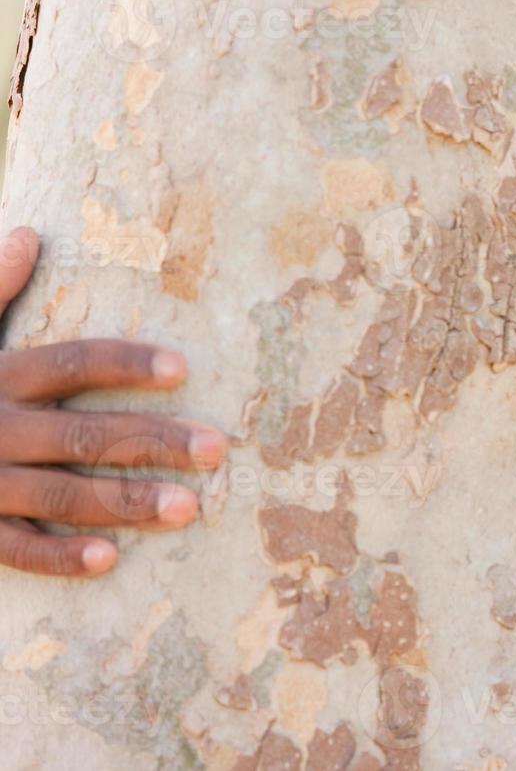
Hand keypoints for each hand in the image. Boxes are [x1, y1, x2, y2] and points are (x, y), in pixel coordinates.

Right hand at [0, 226, 227, 577]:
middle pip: (84, 436)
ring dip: (125, 503)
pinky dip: (57, 556)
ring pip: (61, 496)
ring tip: (188, 507)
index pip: (71, 363)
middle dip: (152, 442)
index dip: (125, 363)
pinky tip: (108, 558)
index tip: (182, 367)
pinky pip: (13, 549)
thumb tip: (27, 234)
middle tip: (216, 449)